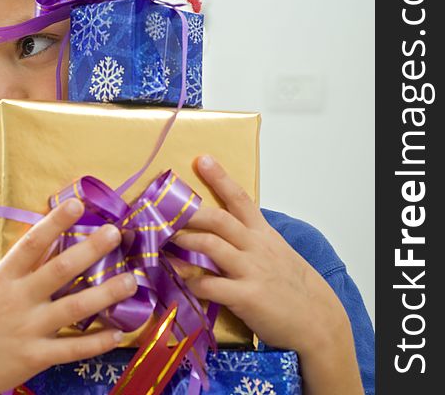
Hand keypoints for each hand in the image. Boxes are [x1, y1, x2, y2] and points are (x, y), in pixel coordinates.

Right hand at [0, 199, 136, 394]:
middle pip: (60, 270)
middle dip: (90, 250)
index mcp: (1, 278)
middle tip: (115, 233)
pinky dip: (97, 342)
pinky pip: (72, 350)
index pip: (31, 243)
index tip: (77, 203)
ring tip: (132, 280)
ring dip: (106, 294)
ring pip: (74, 309)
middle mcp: (18, 300)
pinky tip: (120, 332)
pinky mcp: (34, 358)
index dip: (54, 222)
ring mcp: (28, 330)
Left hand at [173, 155, 363, 394]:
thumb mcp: (276, 253)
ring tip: (162, 239)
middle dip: (190, 211)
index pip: (241, 199)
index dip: (220, 178)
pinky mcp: (247, 296)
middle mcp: (256, 246)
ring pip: (211, 246)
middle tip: (164, 208)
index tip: (202, 159)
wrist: (318, 322)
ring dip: (183, 241)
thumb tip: (222, 232)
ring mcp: (251, 270)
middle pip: (219, 219)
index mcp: (263, 234)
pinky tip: (177, 277)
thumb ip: (251, 240)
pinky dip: (191, 281)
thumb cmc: (293, 287)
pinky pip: (211, 285)